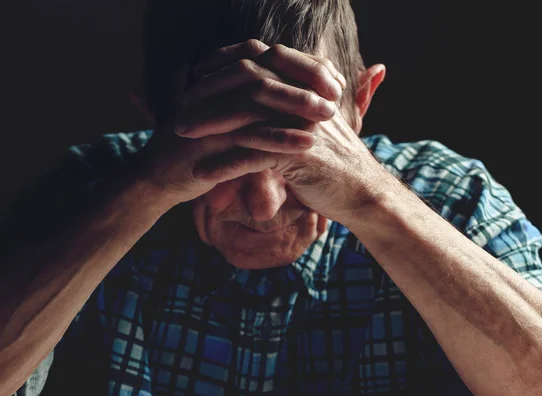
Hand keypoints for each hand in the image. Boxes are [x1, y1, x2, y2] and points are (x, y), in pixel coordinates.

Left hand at [176, 40, 386, 222]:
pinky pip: (253, 156)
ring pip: (246, 116)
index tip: (199, 71)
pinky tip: (202, 174)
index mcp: (308, 85)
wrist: (362, 192)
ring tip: (181, 135)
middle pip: (248, 81)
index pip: (262, 57)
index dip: (227, 59)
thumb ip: (292, 103)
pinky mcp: (301, 154)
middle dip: (210, 90)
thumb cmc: (332, 162)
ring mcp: (304, 123)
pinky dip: (224, 165)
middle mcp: (306, 97)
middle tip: (180, 103)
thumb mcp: (314, 124)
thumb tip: (263, 93)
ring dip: (208, 125)